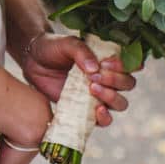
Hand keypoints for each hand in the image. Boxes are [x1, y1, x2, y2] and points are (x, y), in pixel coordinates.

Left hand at [20, 34, 134, 127]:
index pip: (131, 64)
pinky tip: (97, 110)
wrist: (33, 61)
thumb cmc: (53, 48)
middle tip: (95, 75)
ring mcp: (99, 95)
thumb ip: (81, 51)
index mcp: (109, 59)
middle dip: (116, 80)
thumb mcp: (67, 44)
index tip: (106, 62)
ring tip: (92, 89)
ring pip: (120, 103)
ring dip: (112, 97)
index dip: (126, 65)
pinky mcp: (87, 109)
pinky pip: (104, 120)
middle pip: (128, 84)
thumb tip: (94, 68)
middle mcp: (109, 78)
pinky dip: (105, 118)